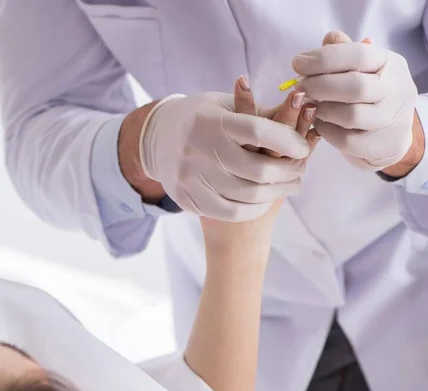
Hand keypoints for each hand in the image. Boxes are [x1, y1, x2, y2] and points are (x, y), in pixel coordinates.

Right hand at [134, 89, 313, 221]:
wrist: (158, 137)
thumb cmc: (203, 117)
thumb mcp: (226, 105)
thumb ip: (261, 113)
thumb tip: (305, 113)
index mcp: (211, 120)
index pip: (259, 131)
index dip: (289, 141)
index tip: (303, 148)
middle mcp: (198, 149)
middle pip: (257, 169)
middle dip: (288, 171)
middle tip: (300, 170)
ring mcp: (190, 177)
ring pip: (247, 194)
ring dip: (277, 191)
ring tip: (290, 184)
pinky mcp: (187, 198)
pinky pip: (231, 211)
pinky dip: (255, 208)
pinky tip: (265, 199)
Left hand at [293, 31, 418, 171]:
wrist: (387, 134)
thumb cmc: (366, 94)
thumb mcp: (360, 69)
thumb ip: (343, 53)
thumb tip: (328, 39)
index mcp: (390, 64)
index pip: (358, 55)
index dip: (323, 58)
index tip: (297, 63)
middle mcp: (395, 90)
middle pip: (355, 86)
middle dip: (319, 85)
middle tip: (299, 86)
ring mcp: (389, 120)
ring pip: (350, 115)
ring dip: (321, 109)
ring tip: (309, 105)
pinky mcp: (378, 145)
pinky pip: (344, 139)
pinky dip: (325, 130)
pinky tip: (318, 122)